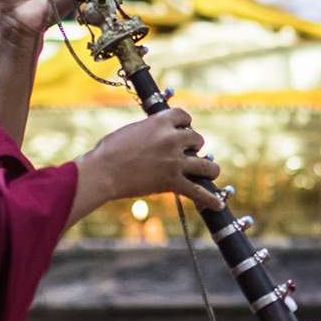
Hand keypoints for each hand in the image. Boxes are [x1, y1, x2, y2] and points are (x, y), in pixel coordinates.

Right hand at [73, 108, 223, 217]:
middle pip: (197, 139)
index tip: (183, 129)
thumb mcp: (133, 130)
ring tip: (209, 172)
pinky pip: (198, 192)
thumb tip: (158, 134)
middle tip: (187, 154)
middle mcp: (172, 138)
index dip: (186, 123)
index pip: (184, 116)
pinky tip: (218, 204)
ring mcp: (175, 161)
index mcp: (160, 121)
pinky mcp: (172, 182)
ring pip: (206, 165)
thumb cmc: (110, 150)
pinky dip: (210, 199)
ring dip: (209, 169)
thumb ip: (150, 130)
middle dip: (194, 146)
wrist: (103, 171)